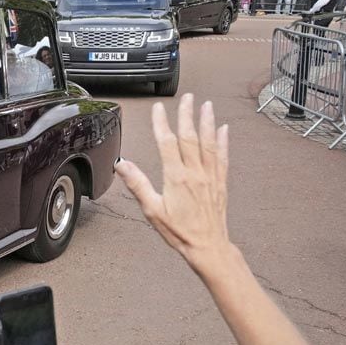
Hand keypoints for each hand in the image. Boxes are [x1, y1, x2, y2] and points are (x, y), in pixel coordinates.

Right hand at [114, 94, 228, 268]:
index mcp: (176, 177)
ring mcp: (210, 176)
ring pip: (208, 142)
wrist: (208, 246)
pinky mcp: (220, 182)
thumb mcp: (152, 210)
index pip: (167, 142)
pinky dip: (223, 141)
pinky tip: (223, 129)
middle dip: (187, 114)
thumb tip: (122, 165)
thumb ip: (138, 184)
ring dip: (207, 122)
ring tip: (206, 105)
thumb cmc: (180, 232)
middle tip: (187, 98)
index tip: (158, 109)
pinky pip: (223, 157)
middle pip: (190, 136)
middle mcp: (195, 172)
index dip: (161, 123)